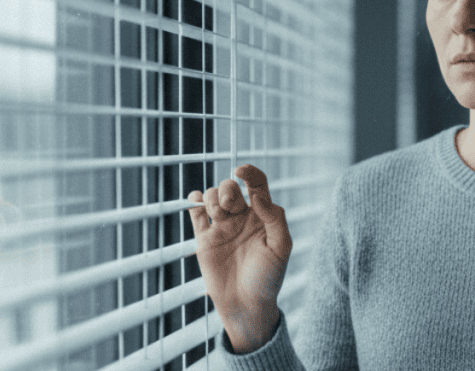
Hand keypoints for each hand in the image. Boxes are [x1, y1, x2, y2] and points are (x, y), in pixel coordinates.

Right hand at [188, 164, 291, 351]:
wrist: (246, 304)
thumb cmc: (269, 277)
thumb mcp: (281, 246)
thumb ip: (274, 217)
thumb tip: (257, 195)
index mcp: (263, 215)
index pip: (257, 183)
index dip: (249, 172)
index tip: (241, 171)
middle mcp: (242, 217)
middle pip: (230, 187)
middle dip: (228, 189)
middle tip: (231, 207)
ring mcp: (222, 227)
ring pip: (212, 196)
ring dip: (213, 198)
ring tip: (219, 215)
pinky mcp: (205, 239)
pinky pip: (196, 213)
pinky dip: (193, 202)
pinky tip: (196, 204)